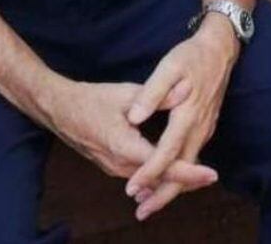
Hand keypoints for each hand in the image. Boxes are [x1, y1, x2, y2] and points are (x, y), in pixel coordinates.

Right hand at [40, 77, 217, 191]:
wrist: (59, 110)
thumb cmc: (92, 99)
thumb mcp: (126, 93)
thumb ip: (158, 96)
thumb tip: (186, 90)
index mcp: (125, 147)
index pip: (164, 166)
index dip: (189, 172)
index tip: (211, 174)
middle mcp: (119, 165)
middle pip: (159, 179)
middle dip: (186, 179)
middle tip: (210, 176)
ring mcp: (113, 169)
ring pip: (149, 180)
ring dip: (171, 178)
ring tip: (197, 175)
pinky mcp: (111, 166)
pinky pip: (138, 176)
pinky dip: (157, 175)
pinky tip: (170, 169)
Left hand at [124, 16, 239, 219]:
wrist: (220, 49)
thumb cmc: (191, 56)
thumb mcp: (169, 67)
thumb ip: (152, 93)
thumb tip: (135, 117)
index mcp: (188, 114)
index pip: (167, 152)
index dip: (150, 173)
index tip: (132, 189)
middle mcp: (199, 127)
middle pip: (182, 169)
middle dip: (162, 194)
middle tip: (141, 211)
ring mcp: (205, 128)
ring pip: (189, 166)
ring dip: (171, 187)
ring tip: (149, 202)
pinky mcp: (206, 126)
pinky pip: (192, 156)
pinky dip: (180, 173)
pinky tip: (167, 177)